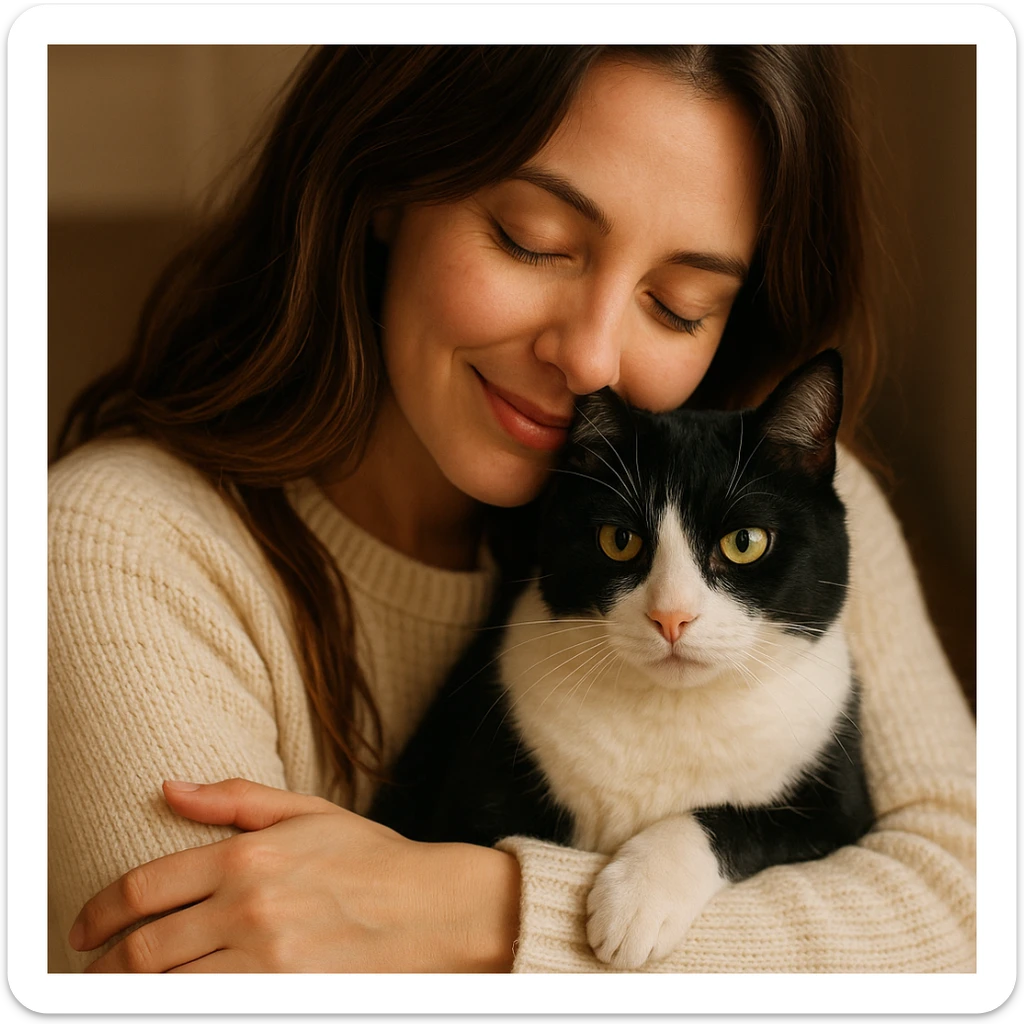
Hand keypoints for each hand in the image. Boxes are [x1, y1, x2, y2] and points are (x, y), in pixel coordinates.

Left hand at [69, 778, 520, 972]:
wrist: (435, 909)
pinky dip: (183, 1004)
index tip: (82, 929)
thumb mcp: (307, 812)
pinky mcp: (287, 998)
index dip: (99, 912)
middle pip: (145, 950)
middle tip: (89, 971)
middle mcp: (251, 908)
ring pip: (168, 990)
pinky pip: (214, 1008)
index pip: (145, 887)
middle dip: (102, 967)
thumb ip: (234, 799)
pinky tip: (174, 997)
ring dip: (131, 993)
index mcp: (249, 857)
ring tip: (117, 990)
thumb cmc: (371, 858)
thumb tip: (168, 789)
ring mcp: (268, 961)